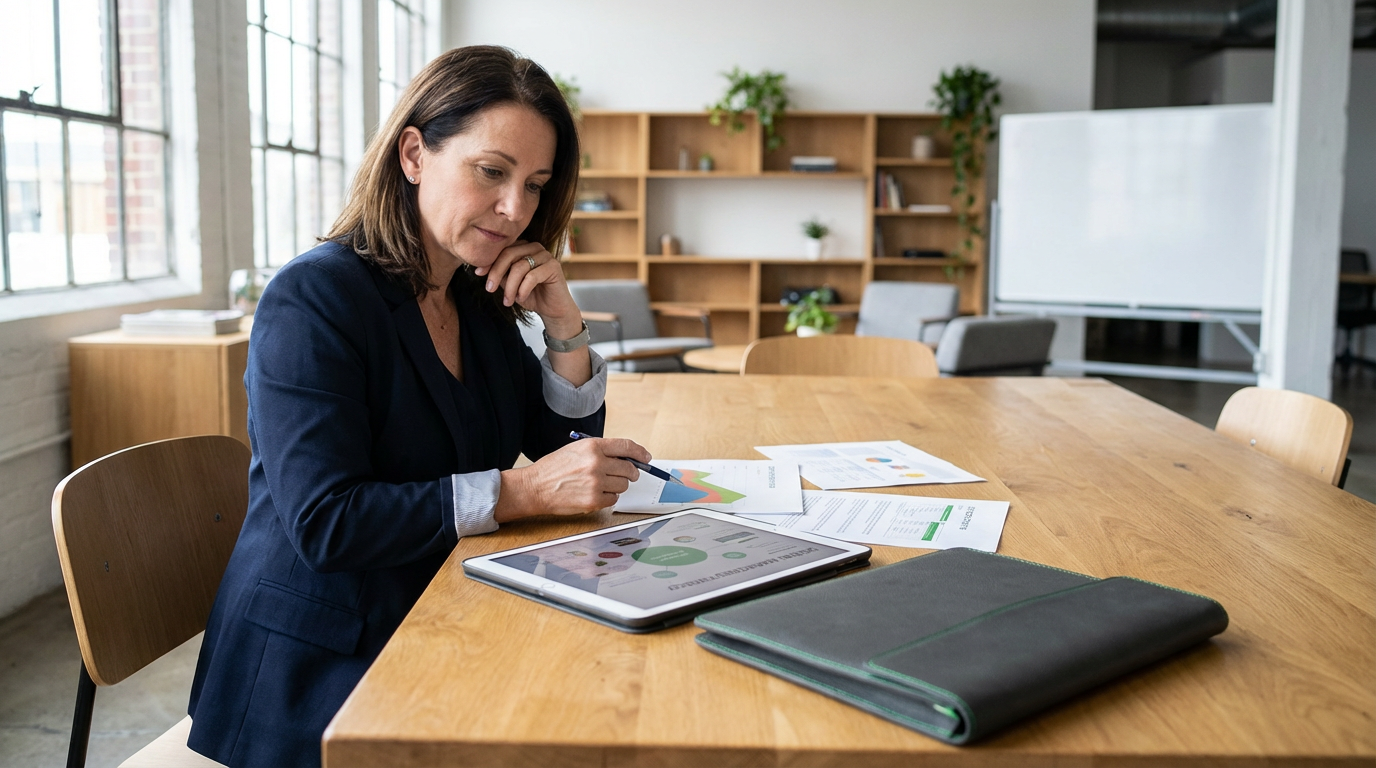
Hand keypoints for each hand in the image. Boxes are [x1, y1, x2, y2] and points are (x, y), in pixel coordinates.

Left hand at [474, 240, 580, 337]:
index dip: (489, 261)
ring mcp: (546, 255)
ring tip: (508, 301)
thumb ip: (500, 274)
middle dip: (496, 273)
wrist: (552, 310)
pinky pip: (532, 276)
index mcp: (523, 247)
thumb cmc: (530, 295)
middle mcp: (535, 247)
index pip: (502, 249)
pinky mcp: (554, 266)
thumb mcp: (509, 284)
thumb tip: (481, 269)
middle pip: (509, 254)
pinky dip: (523, 289)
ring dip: (510, 287)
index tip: (478, 273)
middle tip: (489, 289)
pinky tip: (520, 298)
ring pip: (519, 267)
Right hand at [495, 437, 651, 520]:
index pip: (626, 446)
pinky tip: (595, 494)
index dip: (640, 452)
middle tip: (626, 475)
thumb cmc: (553, 468)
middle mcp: (596, 463)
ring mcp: (596, 482)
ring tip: (600, 484)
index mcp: (593, 446)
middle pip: (629, 469)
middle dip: (631, 473)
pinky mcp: (594, 500)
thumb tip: (624, 457)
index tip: (645, 457)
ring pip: (623, 486)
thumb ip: (600, 451)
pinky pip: (613, 500)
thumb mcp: (576, 449)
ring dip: (616, 486)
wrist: (535, 487)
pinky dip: (608, 498)